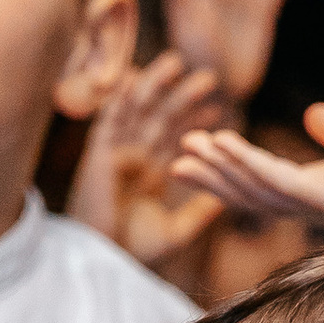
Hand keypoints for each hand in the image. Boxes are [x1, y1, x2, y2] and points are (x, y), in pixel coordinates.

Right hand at [69, 51, 227, 282]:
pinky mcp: (97, 151)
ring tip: (177, 62)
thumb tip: (225, 199)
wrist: (101, 259)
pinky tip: (135, 73)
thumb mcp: (176, 232)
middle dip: (184, 97)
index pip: (176, 139)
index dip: (196, 121)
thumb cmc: (133, 251)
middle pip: (160, 117)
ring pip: (137, 108)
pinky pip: (109, 115)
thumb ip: (198, 213)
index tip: (220, 109)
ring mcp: (115, 150)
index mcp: (150, 174)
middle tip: (210, 78)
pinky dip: (120, 94)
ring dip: (155, 84)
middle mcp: (133, 157)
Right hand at [176, 98, 323, 240]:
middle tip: (176, 162)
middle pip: (247, 190)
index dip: (231, 171)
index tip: (203, 155)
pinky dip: (246, 161)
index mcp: (314, 191)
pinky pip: (273, 178)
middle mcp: (305, 202)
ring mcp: (310, 202)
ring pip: (252, 185)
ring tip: (188, 150)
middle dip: (211, 177)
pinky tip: (223, 145)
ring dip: (219, 167)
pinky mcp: (320, 198)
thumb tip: (313, 113)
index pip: (262, 183)